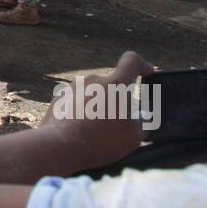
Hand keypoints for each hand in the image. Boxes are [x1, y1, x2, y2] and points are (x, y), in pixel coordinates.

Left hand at [38, 52, 155, 166]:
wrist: (62, 146)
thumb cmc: (102, 140)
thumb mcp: (134, 135)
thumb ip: (142, 121)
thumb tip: (139, 117)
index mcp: (115, 83)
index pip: (131, 61)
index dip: (142, 65)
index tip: (147, 73)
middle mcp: (93, 79)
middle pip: (111, 84)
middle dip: (117, 98)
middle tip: (118, 121)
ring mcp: (73, 87)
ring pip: (93, 93)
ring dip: (98, 106)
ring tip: (96, 130)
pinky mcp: (59, 98)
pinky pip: (77, 101)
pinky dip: (82, 112)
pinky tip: (80, 130)